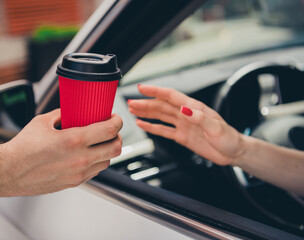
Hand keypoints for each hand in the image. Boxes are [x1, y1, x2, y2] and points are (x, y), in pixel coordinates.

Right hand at [0, 109, 122, 195]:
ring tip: (100, 143)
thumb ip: (62, 114)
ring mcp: (79, 173)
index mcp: (74, 140)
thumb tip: (72, 110)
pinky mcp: (74, 183)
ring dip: (108, 150)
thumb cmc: (22, 148)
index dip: (117, 122)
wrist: (9, 171)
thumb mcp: (43, 121)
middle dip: (118, 137)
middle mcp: (80, 158)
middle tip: (112, 131)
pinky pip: (95, 172)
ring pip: (107, 162)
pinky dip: (97, 162)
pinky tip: (89, 155)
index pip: (109, 130)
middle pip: (116, 148)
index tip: (115, 118)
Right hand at [128, 85, 244, 165]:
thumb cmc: (229, 138)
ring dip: (146, 112)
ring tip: (132, 110)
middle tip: (130, 103)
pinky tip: (143, 124)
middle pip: (162, 105)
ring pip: (160, 116)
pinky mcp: (182, 136)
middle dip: (145, 103)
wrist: (232, 152)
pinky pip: (164, 130)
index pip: (171, 96)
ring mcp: (183, 125)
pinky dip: (152, 127)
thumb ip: (200, 118)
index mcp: (194, 107)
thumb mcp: (216, 128)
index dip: (155, 91)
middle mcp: (186, 114)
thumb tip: (185, 110)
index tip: (141, 88)